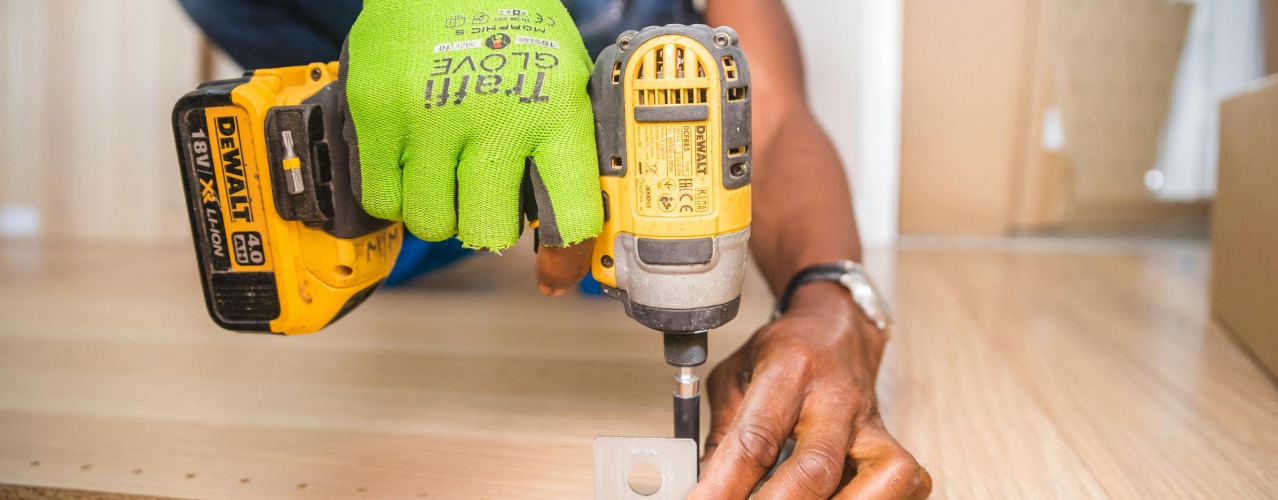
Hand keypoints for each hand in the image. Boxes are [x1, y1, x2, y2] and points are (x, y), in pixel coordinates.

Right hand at [341, 0, 600, 292]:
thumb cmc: (509, 24)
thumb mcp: (562, 76)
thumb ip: (566, 147)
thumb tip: (569, 229)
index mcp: (555, 111)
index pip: (569, 215)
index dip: (565, 255)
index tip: (556, 271)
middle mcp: (495, 118)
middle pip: (489, 233)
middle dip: (489, 226)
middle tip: (485, 197)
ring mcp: (431, 118)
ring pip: (432, 223)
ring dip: (441, 211)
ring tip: (446, 173)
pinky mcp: (378, 114)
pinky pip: (383, 199)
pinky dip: (397, 193)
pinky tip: (413, 162)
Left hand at [692, 283, 930, 498]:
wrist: (835, 327)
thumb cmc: (784, 354)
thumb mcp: (735, 378)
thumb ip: (720, 435)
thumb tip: (704, 489)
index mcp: (789, 369)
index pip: (756, 438)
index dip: (726, 483)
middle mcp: (836, 396)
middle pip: (816, 466)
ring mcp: (871, 421)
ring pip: (881, 475)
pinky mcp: (893, 440)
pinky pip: (905, 480)